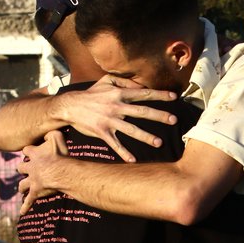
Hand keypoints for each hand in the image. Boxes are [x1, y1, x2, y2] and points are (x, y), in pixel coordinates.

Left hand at [17, 129, 67, 214]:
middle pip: (21, 168)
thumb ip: (53, 133)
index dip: (29, 150)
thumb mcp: (58, 138)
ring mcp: (32, 181)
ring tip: (22, 189)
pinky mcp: (36, 192)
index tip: (31, 151)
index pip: (27, 150)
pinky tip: (21, 212)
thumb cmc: (61, 156)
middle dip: (23, 169)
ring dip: (23, 186)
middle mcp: (30, 168)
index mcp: (34, 155)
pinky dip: (25, 206)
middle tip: (25, 169)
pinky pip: (29, 201)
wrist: (61, 172)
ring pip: (23, 185)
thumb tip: (49, 131)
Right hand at [55, 75, 178, 162]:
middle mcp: (116, 107)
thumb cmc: (91, 94)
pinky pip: (115, 144)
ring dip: (146, 137)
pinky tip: (133, 160)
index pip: (143, 93)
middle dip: (159, 115)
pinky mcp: (102, 132)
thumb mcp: (106, 82)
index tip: (174, 97)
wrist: (69, 106)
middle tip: (174, 120)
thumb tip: (141, 86)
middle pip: (142, 111)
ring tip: (159, 143)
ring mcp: (109, 120)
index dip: (159, 94)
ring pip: (131, 129)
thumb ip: (124, 82)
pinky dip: (123, 152)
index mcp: (119, 94)